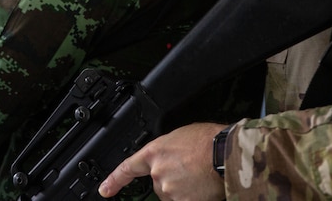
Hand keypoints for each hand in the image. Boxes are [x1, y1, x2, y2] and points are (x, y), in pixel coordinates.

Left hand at [98, 122, 225, 200]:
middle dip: (171, 179)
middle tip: (191, 169)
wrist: (226, 153)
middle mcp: (158, 173)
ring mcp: (170, 190)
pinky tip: (203, 187)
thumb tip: (169, 160)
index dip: (114, 181)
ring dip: (184, 189)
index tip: (105, 190)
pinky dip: (193, 196)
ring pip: (173, 195)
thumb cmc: (209, 140)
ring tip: (200, 175)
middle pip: (158, 183)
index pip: (128, 168)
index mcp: (155, 153)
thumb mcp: (180, 137)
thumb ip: (167, 151)